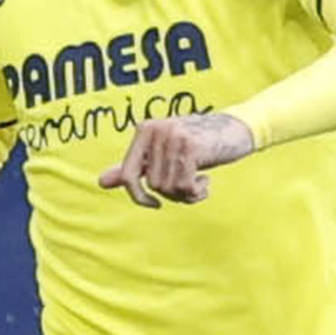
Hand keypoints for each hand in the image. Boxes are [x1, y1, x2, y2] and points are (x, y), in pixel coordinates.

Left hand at [99, 111, 256, 206]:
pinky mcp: (191, 147)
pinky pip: (184, 187)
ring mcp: (172, 137)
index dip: (137, 196)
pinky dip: (196, 193)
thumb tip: (101, 181)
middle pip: (153, 185)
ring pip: (168, 188)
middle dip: (172, 193)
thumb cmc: (198, 144)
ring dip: (186, 194)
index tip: (153, 204)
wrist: (235, 130)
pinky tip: (207, 182)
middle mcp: (155, 130)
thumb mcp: (163, 154)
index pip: (127, 174)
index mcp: (144, 130)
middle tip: (191, 183)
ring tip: (199, 181)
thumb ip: (135, 166)